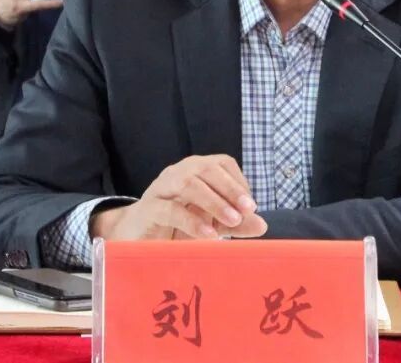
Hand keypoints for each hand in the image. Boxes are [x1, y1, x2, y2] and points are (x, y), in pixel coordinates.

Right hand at [91, 155, 267, 240]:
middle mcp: (179, 172)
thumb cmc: (177, 224)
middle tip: (247, 210)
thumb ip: (235, 223)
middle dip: (230, 189)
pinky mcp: (148, 208)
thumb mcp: (211, 223)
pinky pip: (170, 209)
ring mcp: (161, 188)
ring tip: (232, 221)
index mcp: (196, 170)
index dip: (238, 182)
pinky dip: (191, 221)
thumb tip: (262, 225)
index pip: (222, 163)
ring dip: (214, 202)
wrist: (138, 236)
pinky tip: (208, 235)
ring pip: (189, 184)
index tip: (251, 207)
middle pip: (207, 169)